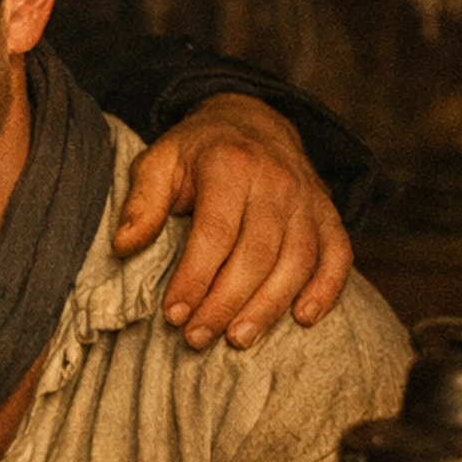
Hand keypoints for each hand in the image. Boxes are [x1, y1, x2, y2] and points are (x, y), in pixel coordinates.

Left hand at [112, 93, 350, 350]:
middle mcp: (276, 180)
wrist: (253, 122)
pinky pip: (338, 254)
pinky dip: (327, 288)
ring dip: (269, 306)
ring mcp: (307, 199)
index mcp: (230, 164)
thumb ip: (142, 202)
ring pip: (297, 260)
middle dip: (225, 302)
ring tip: (238, 339)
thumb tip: (123, 246)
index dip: (194, 278)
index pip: (215, 232)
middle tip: (197, 338)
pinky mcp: (327, 214)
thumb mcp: (159, 161)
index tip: (173, 314)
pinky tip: (304, 319)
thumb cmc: (198, 152)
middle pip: (256, 253)